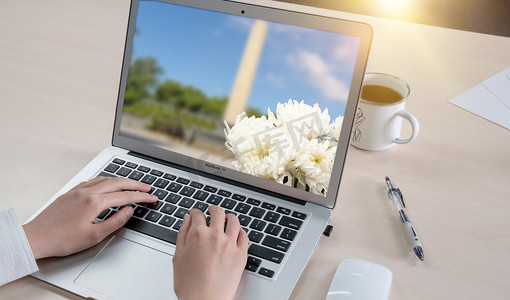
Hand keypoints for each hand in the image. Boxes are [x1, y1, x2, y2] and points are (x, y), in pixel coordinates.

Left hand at [23, 176, 156, 258]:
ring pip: (105, 179)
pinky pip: (93, 180)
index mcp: (94, 202)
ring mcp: (77, 190)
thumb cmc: (61, 239)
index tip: (152, 198)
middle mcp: (87, 192)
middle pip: (117, 182)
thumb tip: (129, 211)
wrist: (36, 238)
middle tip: (147, 187)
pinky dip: (106, 180)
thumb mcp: (94, 236)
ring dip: (121, 180)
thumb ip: (115, 222)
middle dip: (135, 184)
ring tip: (131, 184)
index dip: (142, 197)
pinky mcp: (70, 193)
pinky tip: (107, 184)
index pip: (125, 196)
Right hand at [173, 206, 248, 299]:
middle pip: (218, 213)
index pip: (198, 214)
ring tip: (227, 218)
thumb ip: (182, 234)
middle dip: (214, 209)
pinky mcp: (241, 255)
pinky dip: (241, 231)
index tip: (195, 213)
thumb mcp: (178, 256)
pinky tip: (237, 232)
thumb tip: (187, 219)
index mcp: (198, 234)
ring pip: (234, 221)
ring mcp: (230, 244)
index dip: (195, 212)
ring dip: (229, 217)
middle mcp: (216, 236)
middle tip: (212, 210)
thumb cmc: (189, 284)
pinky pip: (244, 236)